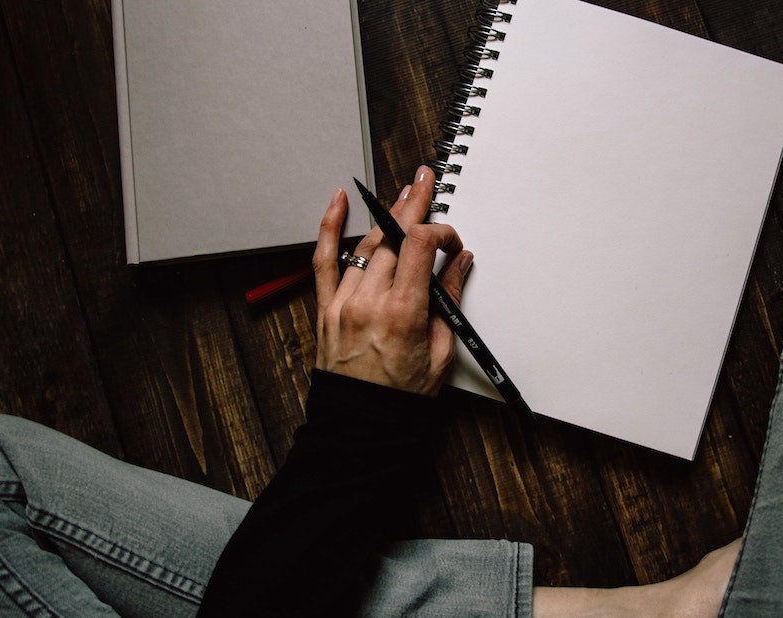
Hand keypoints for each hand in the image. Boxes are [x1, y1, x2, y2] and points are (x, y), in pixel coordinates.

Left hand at [312, 166, 472, 395]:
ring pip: (367, 245)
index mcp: (403, 313)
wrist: (362, 423)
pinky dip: (330, 228)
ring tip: (403, 195)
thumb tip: (458, 264)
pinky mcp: (326, 308)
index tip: (451, 243)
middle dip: (413, 208)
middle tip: (426, 183)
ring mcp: (344, 303)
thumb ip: (448, 300)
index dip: (440, 233)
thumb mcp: (441, 352)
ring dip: (386, 217)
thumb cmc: (402, 397)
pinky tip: (338, 202)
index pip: (420, 246)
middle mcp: (369, 302)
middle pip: (392, 237)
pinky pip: (324, 260)